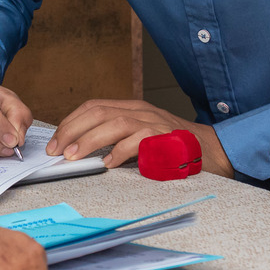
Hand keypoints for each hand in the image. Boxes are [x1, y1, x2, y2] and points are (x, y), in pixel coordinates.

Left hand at [48, 99, 234, 177]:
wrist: (214, 151)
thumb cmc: (175, 149)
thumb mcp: (142, 137)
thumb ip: (117, 139)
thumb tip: (82, 152)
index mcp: (133, 108)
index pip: (95, 106)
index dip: (72, 122)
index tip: (56, 141)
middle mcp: (142, 111)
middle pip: (99, 112)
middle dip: (73, 130)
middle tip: (57, 150)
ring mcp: (155, 122)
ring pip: (115, 122)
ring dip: (90, 139)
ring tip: (74, 156)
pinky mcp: (166, 137)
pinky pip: (139, 140)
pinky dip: (121, 150)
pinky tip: (109, 163)